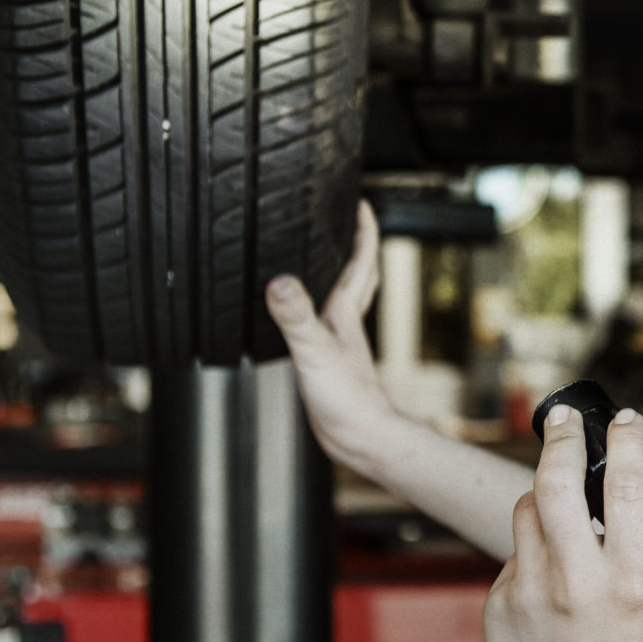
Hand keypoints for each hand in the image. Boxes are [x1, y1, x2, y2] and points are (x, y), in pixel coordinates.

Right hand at [266, 201, 397, 472]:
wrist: (364, 440)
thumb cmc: (349, 401)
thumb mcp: (315, 352)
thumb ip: (296, 317)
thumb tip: (279, 282)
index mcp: (345, 314)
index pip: (360, 261)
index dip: (362, 229)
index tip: (360, 202)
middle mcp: (347, 324)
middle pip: (358, 276)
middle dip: (356, 245)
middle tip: (350, 220)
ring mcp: (341, 344)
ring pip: (345, 299)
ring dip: (341, 275)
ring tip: (328, 258)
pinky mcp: (331, 366)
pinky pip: (326, 327)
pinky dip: (319, 312)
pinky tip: (306, 319)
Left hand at [487, 404, 642, 641]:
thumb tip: (633, 506)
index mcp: (632, 583)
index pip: (628, 486)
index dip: (627, 440)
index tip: (625, 420)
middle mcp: (577, 582)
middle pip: (558, 479)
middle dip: (562, 437)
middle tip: (564, 420)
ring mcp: (531, 591)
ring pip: (527, 509)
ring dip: (545, 495)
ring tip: (561, 504)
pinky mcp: (499, 604)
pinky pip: (515, 556)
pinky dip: (532, 554)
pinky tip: (549, 585)